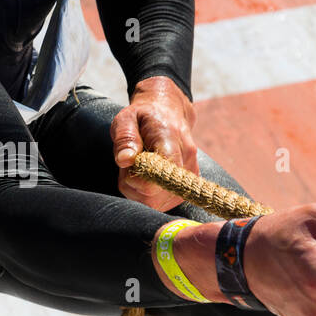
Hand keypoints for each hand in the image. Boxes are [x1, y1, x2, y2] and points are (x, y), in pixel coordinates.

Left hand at [110, 77, 199, 210]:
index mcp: (171, 138)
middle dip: (133, 185)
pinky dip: (146, 195)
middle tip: (128, 164)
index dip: (139, 178)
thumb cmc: (143, 117)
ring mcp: (190, 175)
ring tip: (136, 168)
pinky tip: (144, 177)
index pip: (162, 172)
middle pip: (155, 194)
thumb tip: (125, 160)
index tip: (127, 164)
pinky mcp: (187, 186)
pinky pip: (161, 203)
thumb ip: (125, 137)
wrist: (168, 112)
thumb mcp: (127, 118)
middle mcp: (186, 159)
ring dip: (137, 191)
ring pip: (157, 203)